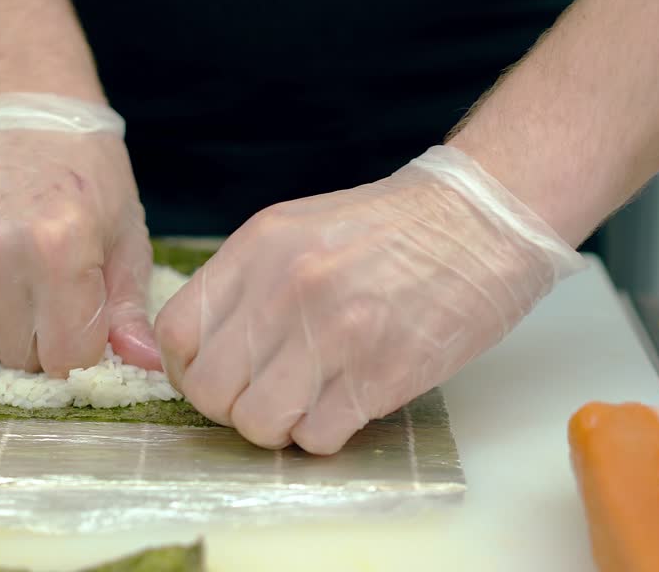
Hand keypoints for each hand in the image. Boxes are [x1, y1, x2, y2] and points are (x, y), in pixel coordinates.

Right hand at [0, 93, 160, 375]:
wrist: (15, 110)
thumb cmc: (82, 172)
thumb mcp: (124, 234)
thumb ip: (129, 308)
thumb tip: (142, 364)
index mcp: (57, 248)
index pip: (67, 358)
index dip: (81, 348)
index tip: (84, 320)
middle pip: (20, 359)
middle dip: (42, 342)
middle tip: (51, 295)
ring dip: (0, 333)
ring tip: (18, 286)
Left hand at [154, 145, 585, 453]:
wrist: (482, 221)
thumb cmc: (392, 229)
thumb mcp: (299, 230)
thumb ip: (246, 283)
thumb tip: (203, 347)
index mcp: (258, 248)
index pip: (176, 332)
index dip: (188, 369)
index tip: (217, 376)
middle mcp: (286, 289)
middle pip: (211, 390)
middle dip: (231, 406)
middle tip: (265, 396)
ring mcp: (333, 333)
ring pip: (258, 424)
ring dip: (278, 427)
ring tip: (307, 403)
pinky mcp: (379, 374)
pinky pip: (317, 438)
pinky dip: (325, 434)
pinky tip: (346, 404)